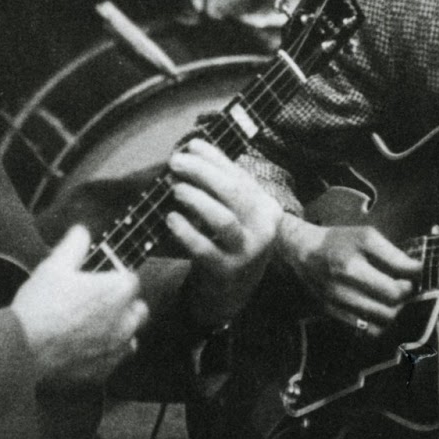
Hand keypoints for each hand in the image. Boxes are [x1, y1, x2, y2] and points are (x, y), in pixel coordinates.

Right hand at [11, 226, 147, 388]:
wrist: (23, 348)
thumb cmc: (40, 304)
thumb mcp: (55, 265)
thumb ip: (74, 244)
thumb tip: (82, 231)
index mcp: (118, 291)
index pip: (132, 279)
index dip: (116, 278)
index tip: (100, 280)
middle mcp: (125, 321)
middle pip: (139, 309)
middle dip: (126, 305)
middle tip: (100, 303)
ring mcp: (115, 349)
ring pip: (131, 338)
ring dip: (119, 331)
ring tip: (93, 328)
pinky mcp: (103, 372)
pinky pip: (113, 361)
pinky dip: (105, 354)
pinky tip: (85, 349)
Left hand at [166, 139, 281, 326]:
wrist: (231, 294)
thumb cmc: (228, 243)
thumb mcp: (235, 214)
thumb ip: (221, 186)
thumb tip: (193, 149)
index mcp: (267, 208)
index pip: (241, 176)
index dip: (216, 158)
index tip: (192, 145)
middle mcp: (263, 229)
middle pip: (234, 193)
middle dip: (203, 173)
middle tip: (176, 162)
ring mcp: (247, 252)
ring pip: (223, 220)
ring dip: (197, 200)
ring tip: (175, 189)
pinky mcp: (227, 272)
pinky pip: (205, 249)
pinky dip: (186, 232)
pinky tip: (171, 218)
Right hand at [276, 215, 421, 335]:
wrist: (302, 253)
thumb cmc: (339, 241)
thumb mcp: (366, 236)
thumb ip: (393, 254)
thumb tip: (419, 270)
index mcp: (352, 265)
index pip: (395, 286)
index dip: (413, 281)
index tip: (415, 273)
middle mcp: (342, 288)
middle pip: (391, 305)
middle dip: (406, 296)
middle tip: (406, 285)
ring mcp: (338, 305)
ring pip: (383, 321)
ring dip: (396, 310)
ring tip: (395, 296)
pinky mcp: (335, 315)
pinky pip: (368, 331)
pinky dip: (381, 323)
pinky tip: (381, 308)